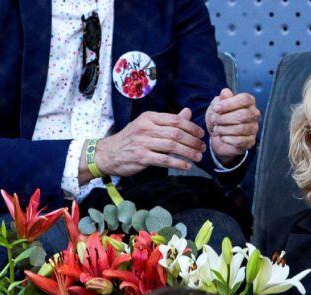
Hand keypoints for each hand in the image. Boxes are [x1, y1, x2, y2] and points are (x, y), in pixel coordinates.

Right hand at [82, 108, 205, 182]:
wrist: (108, 153)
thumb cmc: (131, 139)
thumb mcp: (148, 125)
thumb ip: (169, 121)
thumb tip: (188, 112)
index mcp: (149, 117)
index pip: (176, 120)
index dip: (192, 127)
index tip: (201, 134)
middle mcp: (145, 128)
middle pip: (176, 133)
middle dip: (193, 141)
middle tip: (202, 148)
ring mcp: (142, 142)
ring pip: (172, 146)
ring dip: (188, 152)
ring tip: (198, 157)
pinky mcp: (141, 157)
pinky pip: (164, 160)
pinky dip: (178, 163)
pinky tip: (187, 166)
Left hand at [206, 88, 260, 165]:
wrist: (218, 136)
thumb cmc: (220, 118)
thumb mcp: (217, 106)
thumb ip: (222, 99)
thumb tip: (226, 92)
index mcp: (248, 102)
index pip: (245, 99)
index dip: (229, 104)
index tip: (216, 108)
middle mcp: (254, 114)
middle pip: (243, 115)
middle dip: (224, 118)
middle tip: (214, 119)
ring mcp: (253, 128)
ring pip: (241, 128)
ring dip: (224, 129)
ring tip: (216, 129)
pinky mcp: (250, 141)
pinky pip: (240, 141)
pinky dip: (227, 139)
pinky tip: (222, 137)